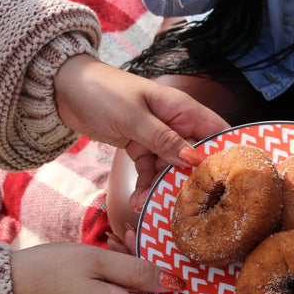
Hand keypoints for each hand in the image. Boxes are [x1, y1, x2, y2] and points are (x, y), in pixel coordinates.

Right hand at [11, 243, 192, 293]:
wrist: (13, 288)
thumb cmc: (52, 272)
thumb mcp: (100, 261)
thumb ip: (141, 272)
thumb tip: (177, 283)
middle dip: (163, 276)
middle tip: (144, 241)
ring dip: (143, 271)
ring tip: (124, 238)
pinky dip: (129, 277)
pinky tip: (118, 251)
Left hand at [54, 54, 228, 210]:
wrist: (63, 89)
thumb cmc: (102, 91)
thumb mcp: (133, 117)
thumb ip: (163, 139)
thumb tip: (192, 159)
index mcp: (182, 109)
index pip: (216, 132)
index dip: (226, 155)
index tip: (230, 181)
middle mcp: (176, 124)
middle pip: (194, 158)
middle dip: (189, 181)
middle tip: (182, 204)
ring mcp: (159, 138)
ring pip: (171, 169)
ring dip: (161, 188)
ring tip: (146, 205)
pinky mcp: (143, 148)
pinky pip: (151, 172)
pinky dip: (145, 185)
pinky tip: (137, 200)